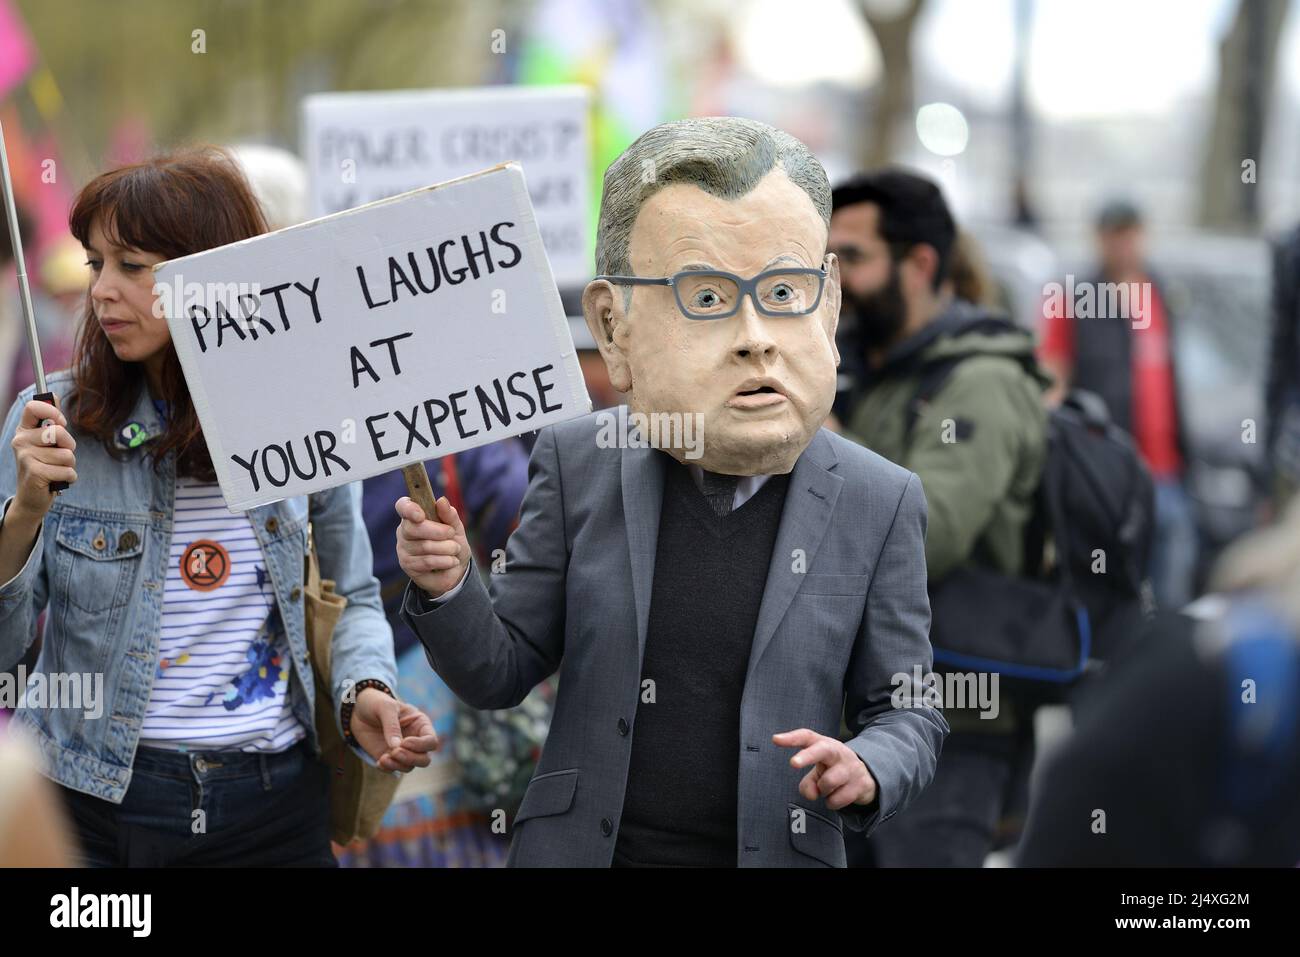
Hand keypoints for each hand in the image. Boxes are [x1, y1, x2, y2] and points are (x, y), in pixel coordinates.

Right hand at [10, 397, 76, 519]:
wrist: (32, 498)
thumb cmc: (45, 467)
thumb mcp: (48, 443)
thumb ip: (52, 421)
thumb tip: (54, 396)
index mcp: (24, 430)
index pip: (33, 407)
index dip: (53, 412)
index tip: (61, 422)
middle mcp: (20, 441)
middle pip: (59, 432)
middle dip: (69, 446)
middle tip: (60, 457)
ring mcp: (25, 457)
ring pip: (67, 454)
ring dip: (69, 465)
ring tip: (56, 470)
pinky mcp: (34, 473)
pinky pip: (68, 470)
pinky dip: (69, 477)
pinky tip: (56, 480)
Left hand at [349, 688, 438, 771]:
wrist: (358, 709)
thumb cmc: (376, 703)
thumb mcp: (385, 707)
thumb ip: (392, 725)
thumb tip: (396, 747)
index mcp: (420, 725)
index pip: (431, 741)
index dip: (421, 745)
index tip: (404, 742)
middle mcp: (415, 740)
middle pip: (424, 759)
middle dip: (411, 759)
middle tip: (395, 752)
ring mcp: (402, 750)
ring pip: (409, 766)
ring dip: (398, 765)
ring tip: (383, 758)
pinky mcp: (388, 757)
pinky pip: (393, 769)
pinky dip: (388, 768)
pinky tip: (379, 761)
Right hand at [394, 495, 469, 599]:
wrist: (456, 570)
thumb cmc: (452, 544)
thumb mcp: (456, 528)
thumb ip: (449, 515)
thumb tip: (441, 500)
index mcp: (414, 515)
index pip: (403, 506)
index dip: (409, 509)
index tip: (421, 515)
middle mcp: (404, 531)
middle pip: (413, 528)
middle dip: (438, 531)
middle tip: (451, 534)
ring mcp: (404, 549)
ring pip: (424, 546)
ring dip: (447, 548)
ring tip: (454, 550)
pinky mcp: (407, 565)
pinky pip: (427, 561)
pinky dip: (445, 560)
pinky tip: (451, 561)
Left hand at [773, 728, 876, 810]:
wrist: (866, 777)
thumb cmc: (833, 770)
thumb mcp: (818, 773)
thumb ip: (809, 782)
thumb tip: (812, 794)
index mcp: (824, 744)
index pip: (806, 736)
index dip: (791, 738)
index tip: (775, 740)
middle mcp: (838, 752)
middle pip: (822, 750)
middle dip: (808, 756)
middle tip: (793, 763)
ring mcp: (851, 767)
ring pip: (828, 782)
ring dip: (823, 790)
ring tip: (827, 788)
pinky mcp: (860, 784)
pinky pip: (837, 799)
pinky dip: (832, 802)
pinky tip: (838, 795)